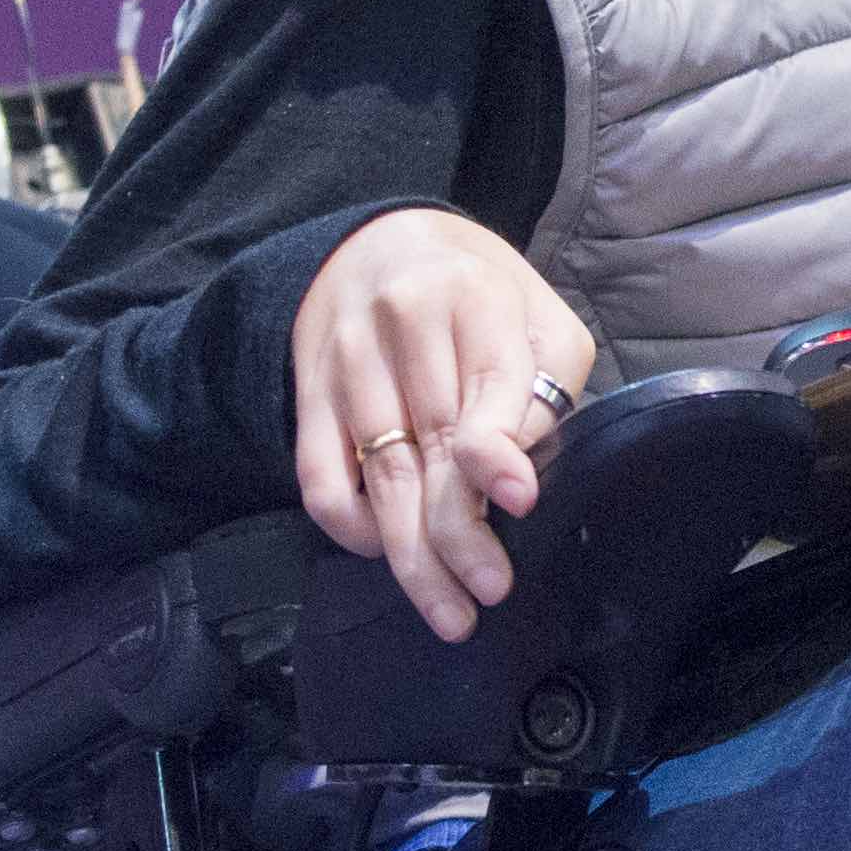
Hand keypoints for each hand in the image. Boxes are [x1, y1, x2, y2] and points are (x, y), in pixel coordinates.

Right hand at [289, 206, 596, 641]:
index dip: (496, 449)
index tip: (519, 500)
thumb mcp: (537, 316)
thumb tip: (516, 472)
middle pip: (431, 447)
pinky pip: (317, 476)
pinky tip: (385, 554)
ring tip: (448, 610)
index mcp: (473, 300)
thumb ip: (542, 385)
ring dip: (411, 552)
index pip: (484, 383)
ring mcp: (345, 362)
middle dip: (459, 533)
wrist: (383, 241)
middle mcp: (401, 328)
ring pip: (376, 474)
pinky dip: (349, 526)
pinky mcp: (308, 393)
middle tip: (488, 593)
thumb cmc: (482, 295)